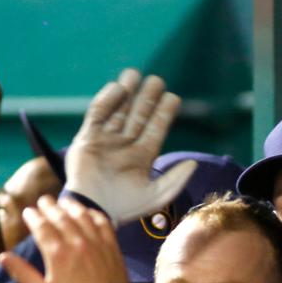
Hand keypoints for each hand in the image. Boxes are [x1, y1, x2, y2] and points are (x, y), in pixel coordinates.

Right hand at [0, 196, 127, 282]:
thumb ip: (22, 273)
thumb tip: (3, 257)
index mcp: (57, 253)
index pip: (42, 227)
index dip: (34, 217)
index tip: (28, 212)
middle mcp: (77, 243)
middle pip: (61, 217)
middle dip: (50, 207)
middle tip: (43, 200)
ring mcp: (97, 243)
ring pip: (83, 216)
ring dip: (71, 206)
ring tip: (64, 201)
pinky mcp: (112, 248)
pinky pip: (104, 223)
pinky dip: (94, 215)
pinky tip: (89, 213)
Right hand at [65, 69, 195, 223]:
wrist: (92, 208)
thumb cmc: (124, 206)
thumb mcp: (156, 196)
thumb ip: (175, 180)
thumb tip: (193, 163)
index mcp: (141, 157)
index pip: (156, 128)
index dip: (164, 112)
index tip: (173, 98)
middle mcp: (124, 145)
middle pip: (138, 115)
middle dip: (147, 98)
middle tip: (156, 80)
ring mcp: (106, 140)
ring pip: (118, 110)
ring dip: (127, 93)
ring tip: (134, 74)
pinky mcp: (87, 138)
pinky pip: (97, 113)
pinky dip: (106, 100)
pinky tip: (117, 89)